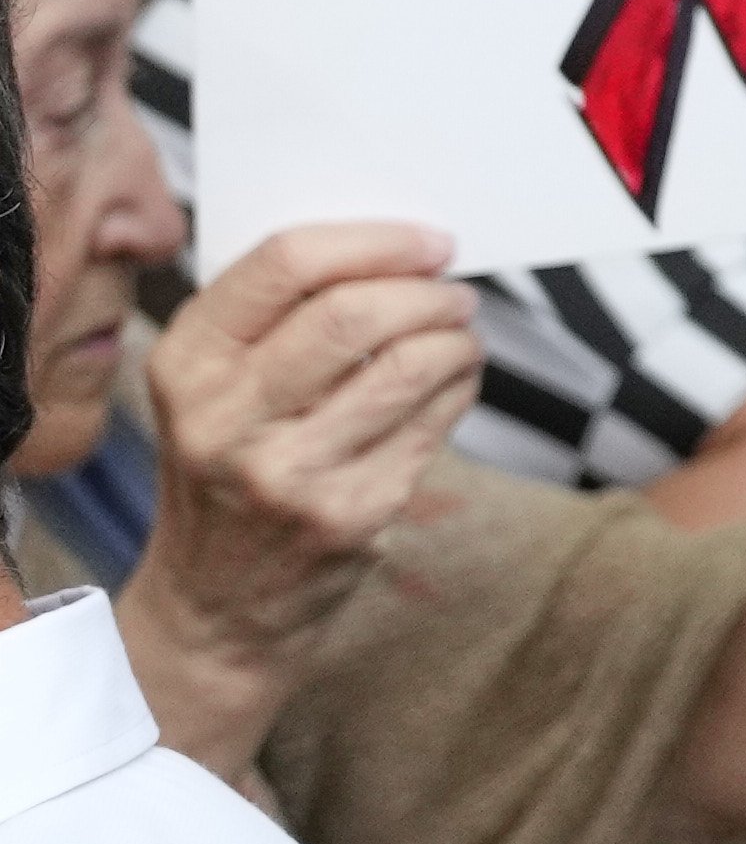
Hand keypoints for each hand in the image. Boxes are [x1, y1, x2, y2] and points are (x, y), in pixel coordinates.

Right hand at [126, 222, 480, 762]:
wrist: (217, 603)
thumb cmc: (229, 469)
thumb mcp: (212, 389)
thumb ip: (276, 317)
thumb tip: (398, 248)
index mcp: (186, 365)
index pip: (285, 264)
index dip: (375, 240)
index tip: (428, 240)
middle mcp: (225, 419)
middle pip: (355, 312)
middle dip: (428, 290)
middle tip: (453, 291)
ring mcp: (289, 473)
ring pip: (411, 365)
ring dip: (458, 338)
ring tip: (458, 335)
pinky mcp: (350, 513)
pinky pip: (435, 421)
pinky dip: (460, 387)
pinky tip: (448, 385)